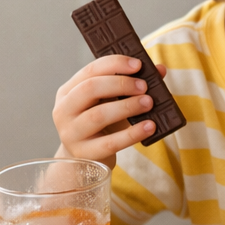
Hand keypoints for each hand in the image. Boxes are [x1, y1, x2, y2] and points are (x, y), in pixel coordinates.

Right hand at [53, 55, 167, 167]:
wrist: (86, 161)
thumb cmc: (102, 124)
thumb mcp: (112, 101)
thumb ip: (133, 84)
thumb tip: (160, 70)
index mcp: (69, 91)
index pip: (90, 71)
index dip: (115, 64)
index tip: (138, 64)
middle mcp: (64, 110)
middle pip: (90, 89)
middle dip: (120, 84)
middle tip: (144, 86)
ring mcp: (71, 133)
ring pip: (98, 115)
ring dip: (127, 106)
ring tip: (149, 103)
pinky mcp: (84, 154)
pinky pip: (110, 142)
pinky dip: (133, 133)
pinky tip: (150, 126)